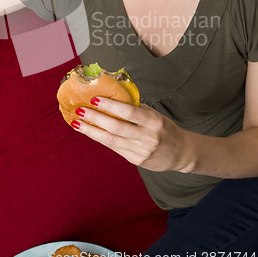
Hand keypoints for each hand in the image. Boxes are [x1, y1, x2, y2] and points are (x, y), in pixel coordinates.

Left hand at [72, 97, 192, 172]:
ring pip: (111, 140)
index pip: (129, 112)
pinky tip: (89, 132)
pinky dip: (100, 138)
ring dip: (92, 131)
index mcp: (154, 122)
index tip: (95, 98)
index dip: (111, 105)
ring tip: (77, 122)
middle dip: (95, 118)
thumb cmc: (165, 128)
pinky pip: (114, 148)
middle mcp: (148, 138)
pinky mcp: (136, 160)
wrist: (180, 153)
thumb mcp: (156, 115)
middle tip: (80, 110)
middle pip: (116, 127)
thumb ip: (137, 108)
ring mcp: (141, 151)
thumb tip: (113, 96)